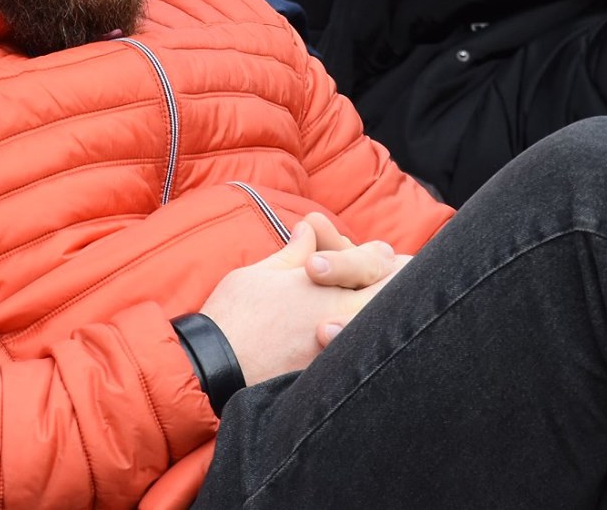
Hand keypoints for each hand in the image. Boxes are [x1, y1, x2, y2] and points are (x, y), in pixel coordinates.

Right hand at [197, 216, 401, 384]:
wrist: (214, 368)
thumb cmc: (233, 316)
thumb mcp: (262, 273)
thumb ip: (295, 252)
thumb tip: (310, 230)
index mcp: (329, 290)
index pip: (381, 267)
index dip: (382, 259)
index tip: (377, 256)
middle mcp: (343, 322)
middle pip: (393, 301)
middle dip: (392, 286)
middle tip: (384, 280)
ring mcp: (338, 354)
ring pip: (379, 330)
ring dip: (377, 316)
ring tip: (364, 308)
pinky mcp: (327, 376)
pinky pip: (358, 357)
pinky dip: (360, 343)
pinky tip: (348, 337)